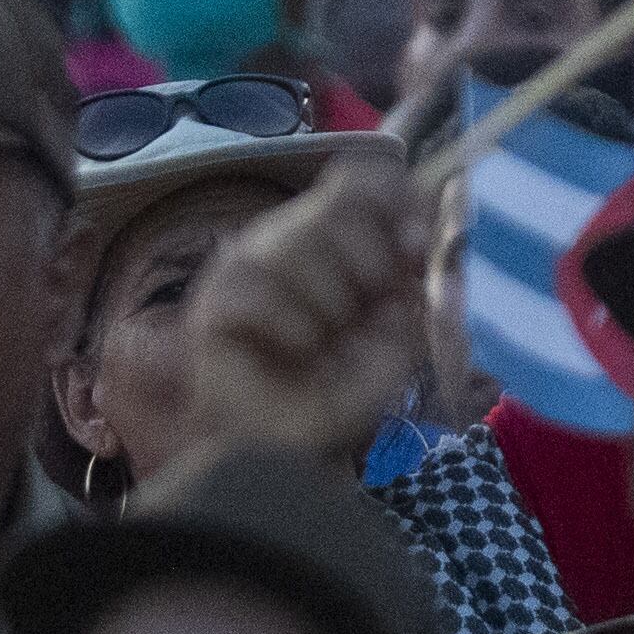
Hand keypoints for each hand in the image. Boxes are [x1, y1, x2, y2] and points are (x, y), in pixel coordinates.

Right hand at [183, 151, 431, 465]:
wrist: (285, 452)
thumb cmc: (336, 394)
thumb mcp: (394, 342)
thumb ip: (407, 293)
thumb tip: (415, 248)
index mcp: (332, 242)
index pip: (362, 181)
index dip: (395, 198)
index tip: (417, 244)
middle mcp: (285, 241)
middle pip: (335, 207)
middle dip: (368, 263)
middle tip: (363, 311)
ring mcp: (245, 267)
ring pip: (296, 247)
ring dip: (328, 306)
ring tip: (319, 344)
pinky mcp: (215, 301)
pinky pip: (260, 289)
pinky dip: (290, 326)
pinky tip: (289, 351)